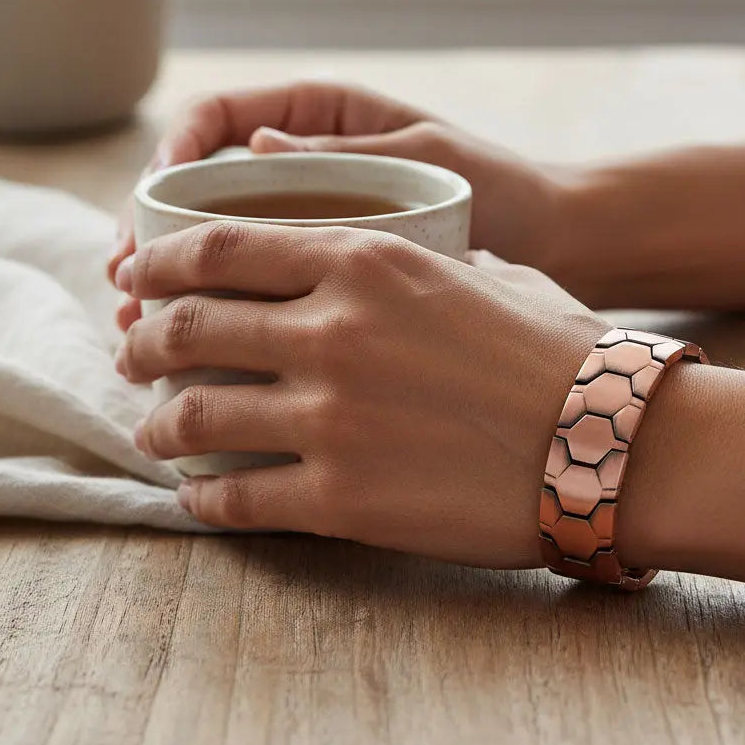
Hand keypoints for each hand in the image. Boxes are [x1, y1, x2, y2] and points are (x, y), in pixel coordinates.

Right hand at [109, 82, 575, 329]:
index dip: (173, 154)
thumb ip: (344, 151)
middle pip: (204, 193)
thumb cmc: (502, 187)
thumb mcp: (424, 159)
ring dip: (177, 287)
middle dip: (156, 235)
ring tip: (144, 329)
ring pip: (222, 249)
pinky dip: (224, 317)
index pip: (219, 121)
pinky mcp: (330, 279)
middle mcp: (308, 169)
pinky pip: (261, 290)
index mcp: (323, 120)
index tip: (156, 199)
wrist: (556, 245)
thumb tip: (255, 140)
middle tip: (127, 284)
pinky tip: (198, 354)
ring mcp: (316, 226)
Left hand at [113, 222, 606, 567]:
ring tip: (152, 433)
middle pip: (189, 327)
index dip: (161, 261)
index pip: (221, 247)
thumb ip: (417, 261)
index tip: (138, 276)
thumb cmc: (561, 352)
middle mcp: (333, 330)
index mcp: (366, 262)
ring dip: (158, 425)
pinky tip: (199, 497)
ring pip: (195, 415)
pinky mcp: (342, 498)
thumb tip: (379, 269)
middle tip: (132, 357)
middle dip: (143, 343)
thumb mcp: (487, 273)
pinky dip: (203, 497)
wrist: (612, 442)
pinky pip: (236, 495)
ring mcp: (331, 417)